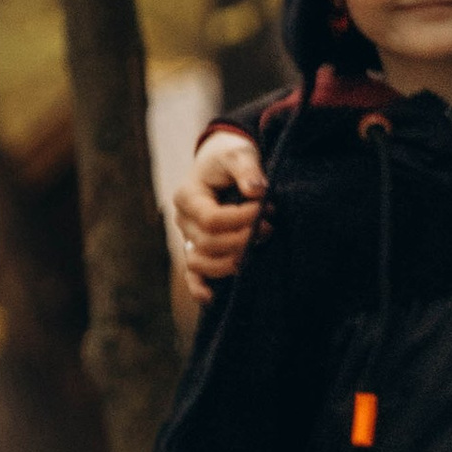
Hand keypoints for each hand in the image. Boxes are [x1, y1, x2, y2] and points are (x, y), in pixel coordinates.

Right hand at [174, 126, 267, 295]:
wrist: (221, 163)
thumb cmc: (228, 157)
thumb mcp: (238, 153)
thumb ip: (247, 169)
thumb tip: (257, 191)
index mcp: (187, 196)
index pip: (212, 219)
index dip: (240, 220)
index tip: (267, 210)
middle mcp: (183, 220)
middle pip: (208, 243)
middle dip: (241, 240)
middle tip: (269, 227)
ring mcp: (188, 238)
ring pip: (200, 263)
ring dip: (229, 262)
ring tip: (255, 250)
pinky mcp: (197, 249)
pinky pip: (193, 274)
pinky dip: (199, 287)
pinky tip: (212, 298)